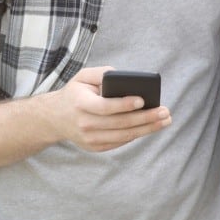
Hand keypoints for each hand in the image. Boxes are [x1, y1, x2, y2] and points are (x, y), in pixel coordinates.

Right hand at [48, 66, 171, 151]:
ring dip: (147, 129)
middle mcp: (84, 124)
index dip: (125, 105)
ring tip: (164, 120)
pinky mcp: (95, 147)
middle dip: (145, 118)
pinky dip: (137, 134)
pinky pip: (120, 141)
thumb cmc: (75, 93)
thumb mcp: (82, 77)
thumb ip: (101, 73)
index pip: (106, 107)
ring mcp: (89, 139)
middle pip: (120, 123)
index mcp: (81, 104)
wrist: (54, 118)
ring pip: (124, 135)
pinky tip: (150, 127)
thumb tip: (123, 76)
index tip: (142, 100)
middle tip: (164, 112)